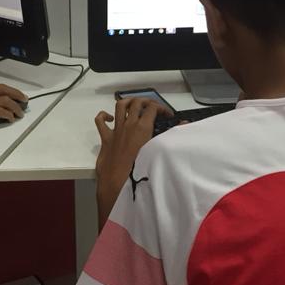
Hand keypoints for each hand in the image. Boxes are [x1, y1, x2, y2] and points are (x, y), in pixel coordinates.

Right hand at [0, 81, 27, 143]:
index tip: (10, 93)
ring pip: (5, 99)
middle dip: (16, 93)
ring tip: (20, 112)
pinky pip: (1, 112)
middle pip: (2, 88)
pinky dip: (9, 115)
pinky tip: (10, 119)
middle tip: (23, 99)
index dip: (4, 89)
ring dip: (15, 106)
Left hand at [93, 98, 166, 222]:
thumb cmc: (139, 171)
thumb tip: (184, 128)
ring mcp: (116, 130)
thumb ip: (170, 138)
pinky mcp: (106, 138)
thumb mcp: (158, 153)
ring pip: (120, 106)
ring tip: (134, 104)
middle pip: (137, 102)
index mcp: (142, 128)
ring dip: (128, 102)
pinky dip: (104, 116)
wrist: (118, 183)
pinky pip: (100, 121)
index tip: (167, 115)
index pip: (153, 108)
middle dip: (146, 101)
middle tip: (153, 107)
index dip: (162, 108)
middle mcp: (129, 125)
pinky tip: (110, 118)